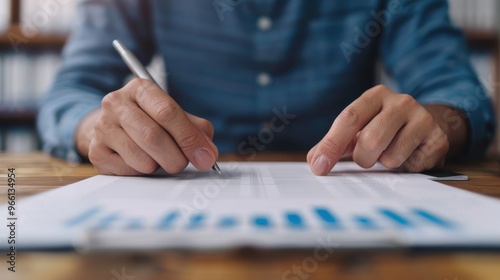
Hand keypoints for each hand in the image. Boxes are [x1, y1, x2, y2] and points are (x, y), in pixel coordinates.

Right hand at [76, 78, 217, 174]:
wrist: (112, 127)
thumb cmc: (150, 120)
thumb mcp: (175, 116)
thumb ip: (196, 130)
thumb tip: (208, 154)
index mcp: (140, 88)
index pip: (167, 112)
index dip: (189, 137)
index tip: (206, 156)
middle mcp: (116, 103)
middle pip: (153, 136)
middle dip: (177, 157)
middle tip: (184, 163)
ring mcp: (103, 127)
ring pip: (142, 158)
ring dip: (160, 166)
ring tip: (161, 159)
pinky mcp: (96, 151)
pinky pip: (129, 170)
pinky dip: (143, 172)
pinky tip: (142, 161)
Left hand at [307, 85, 466, 174]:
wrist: (429, 127)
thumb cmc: (385, 129)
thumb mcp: (358, 130)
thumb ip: (335, 144)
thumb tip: (315, 161)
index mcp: (376, 96)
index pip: (349, 119)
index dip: (332, 145)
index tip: (319, 166)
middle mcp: (401, 102)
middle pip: (369, 140)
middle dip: (362, 158)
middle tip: (367, 157)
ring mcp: (423, 119)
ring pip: (390, 156)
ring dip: (385, 163)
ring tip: (392, 152)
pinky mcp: (438, 140)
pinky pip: (411, 165)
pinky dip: (404, 167)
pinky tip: (409, 156)